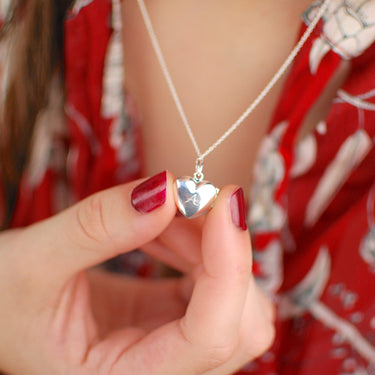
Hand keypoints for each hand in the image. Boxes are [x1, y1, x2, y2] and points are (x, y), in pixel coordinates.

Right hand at [0, 171, 273, 374]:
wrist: (4, 302)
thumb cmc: (2, 297)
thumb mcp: (33, 262)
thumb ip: (99, 227)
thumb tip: (166, 191)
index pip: (211, 338)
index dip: (231, 266)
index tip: (226, 201)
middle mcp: (163, 373)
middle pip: (242, 321)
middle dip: (221, 250)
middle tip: (180, 202)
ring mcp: (175, 346)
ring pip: (237, 299)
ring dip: (210, 243)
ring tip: (160, 214)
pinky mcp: (175, 316)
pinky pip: (216, 282)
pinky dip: (200, 244)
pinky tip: (163, 227)